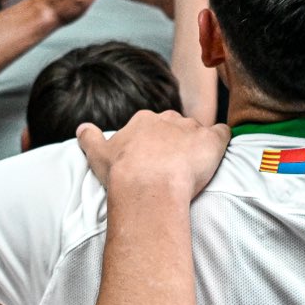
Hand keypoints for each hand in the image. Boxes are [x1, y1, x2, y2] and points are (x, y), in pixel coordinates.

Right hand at [77, 111, 230, 196]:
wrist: (147, 186)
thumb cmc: (122, 173)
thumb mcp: (98, 154)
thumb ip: (90, 138)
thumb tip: (81, 127)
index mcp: (143, 120)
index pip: (152, 125)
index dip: (154, 144)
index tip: (153, 162)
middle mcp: (168, 119)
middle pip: (176, 126)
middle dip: (176, 143)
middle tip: (173, 168)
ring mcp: (191, 128)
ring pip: (198, 131)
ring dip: (197, 146)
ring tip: (194, 169)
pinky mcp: (212, 140)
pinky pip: (223, 133)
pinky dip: (222, 142)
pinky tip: (217, 155)